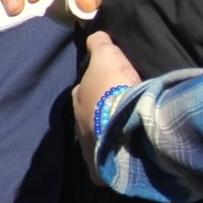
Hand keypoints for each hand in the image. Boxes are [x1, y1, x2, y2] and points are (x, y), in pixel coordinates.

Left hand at [70, 31, 141, 153]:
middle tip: (117, 110)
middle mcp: (78, 122)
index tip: (108, 85)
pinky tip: (122, 156)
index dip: (94, 86)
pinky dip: (111, 159)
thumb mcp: (106, 55)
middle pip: (88, 115)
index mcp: (78, 97)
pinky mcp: (99, 167)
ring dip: (106, 134)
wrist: (123, 121)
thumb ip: (99, 44)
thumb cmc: (112, 86)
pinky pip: (103, 163)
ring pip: (95, 138)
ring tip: (124, 132)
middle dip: (98, 113)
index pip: (82, 89)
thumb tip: (93, 35)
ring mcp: (87, 146)